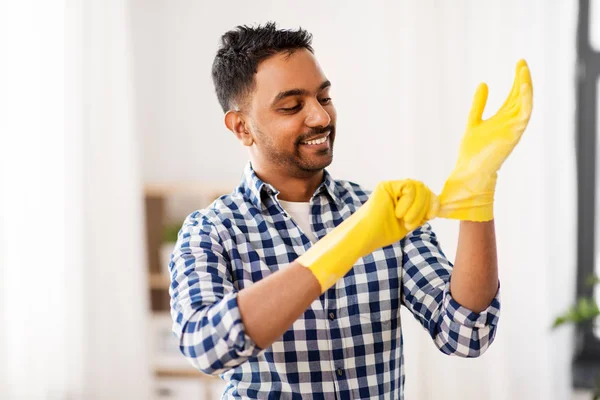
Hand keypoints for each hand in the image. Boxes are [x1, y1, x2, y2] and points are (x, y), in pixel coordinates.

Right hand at [297, 179, 438, 291]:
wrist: (365, 235)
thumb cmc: (382, 233)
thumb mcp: (409, 223)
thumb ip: (422, 214)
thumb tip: (439, 206)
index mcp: (406, 200)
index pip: (427, 194)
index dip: (434, 204)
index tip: (431, 217)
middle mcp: (400, 191)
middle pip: (425, 189)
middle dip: (425, 207)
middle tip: (412, 223)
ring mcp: (393, 187)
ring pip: (420, 187)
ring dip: (417, 208)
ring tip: (405, 221)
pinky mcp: (387, 185)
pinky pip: (409, 187)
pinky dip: (408, 202)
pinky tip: (398, 213)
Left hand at [438, 59, 532, 220]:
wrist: (470, 173)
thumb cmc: (472, 153)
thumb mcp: (474, 122)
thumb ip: (478, 105)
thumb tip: (483, 84)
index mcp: (503, 119)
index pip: (514, 96)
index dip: (517, 80)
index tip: (519, 64)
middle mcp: (511, 123)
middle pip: (521, 96)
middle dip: (523, 79)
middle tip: (522, 61)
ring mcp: (513, 128)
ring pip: (525, 103)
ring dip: (526, 86)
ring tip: (523, 69)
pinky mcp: (513, 134)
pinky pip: (524, 114)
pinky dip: (525, 99)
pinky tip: (522, 85)